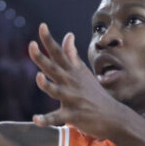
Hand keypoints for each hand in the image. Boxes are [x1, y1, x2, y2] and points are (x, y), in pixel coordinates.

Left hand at [28, 24, 127, 140]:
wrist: (113, 116)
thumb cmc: (94, 94)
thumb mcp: (83, 72)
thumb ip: (71, 55)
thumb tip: (67, 35)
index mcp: (72, 72)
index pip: (59, 53)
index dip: (49, 40)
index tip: (41, 26)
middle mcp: (70, 83)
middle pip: (53, 68)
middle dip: (41, 57)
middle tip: (31, 45)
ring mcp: (72, 99)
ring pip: (56, 91)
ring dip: (47, 85)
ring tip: (39, 78)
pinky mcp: (72, 115)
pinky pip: (56, 118)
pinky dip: (46, 119)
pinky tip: (36, 119)